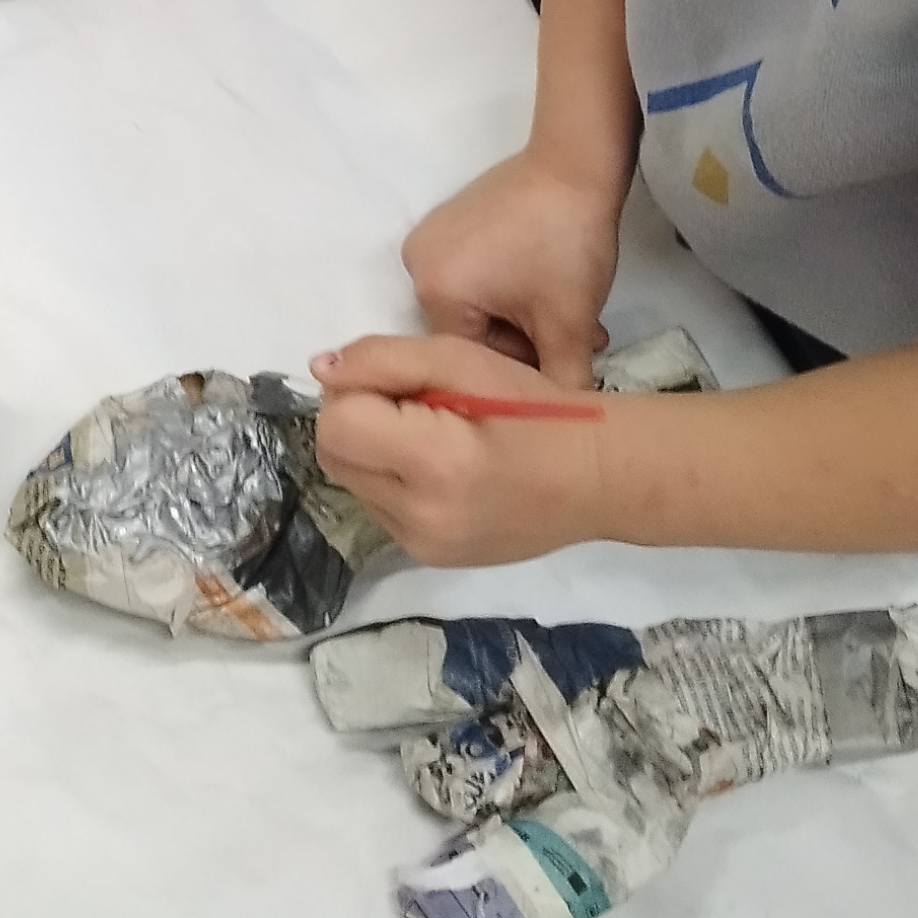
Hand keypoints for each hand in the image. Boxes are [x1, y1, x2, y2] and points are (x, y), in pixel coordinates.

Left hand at [308, 334, 615, 564]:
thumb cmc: (535, 410)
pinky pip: (378, 507)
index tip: (403, 383)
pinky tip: (438, 468)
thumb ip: (383, 359)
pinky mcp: (429, 559)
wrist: (596, 479)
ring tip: (430, 435)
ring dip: (371, 450)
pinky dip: (391, 480)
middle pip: (333, 454)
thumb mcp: (462, 360)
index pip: (337, 423)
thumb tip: (320, 370)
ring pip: (350, 481)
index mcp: (434, 463)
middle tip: (413, 403)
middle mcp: (421, 517)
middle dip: (355, 418)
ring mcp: (423, 546)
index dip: (357, 390)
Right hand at [402, 142, 624, 380]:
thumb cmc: (564, 245)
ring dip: (519, 314)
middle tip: (575, 332)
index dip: (521, 365)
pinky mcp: (449, 218)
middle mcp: (415, 264)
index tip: (565, 354)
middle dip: (525, 340)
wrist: (575, 164)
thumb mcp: (568, 324)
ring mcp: (429, 236)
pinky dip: (507, 284)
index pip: (469, 360)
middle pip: (470, 332)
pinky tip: (545, 276)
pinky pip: (473, 272)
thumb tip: (561, 426)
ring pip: (475, 304)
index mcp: (432, 291)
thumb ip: (561, 385)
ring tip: (567, 306)